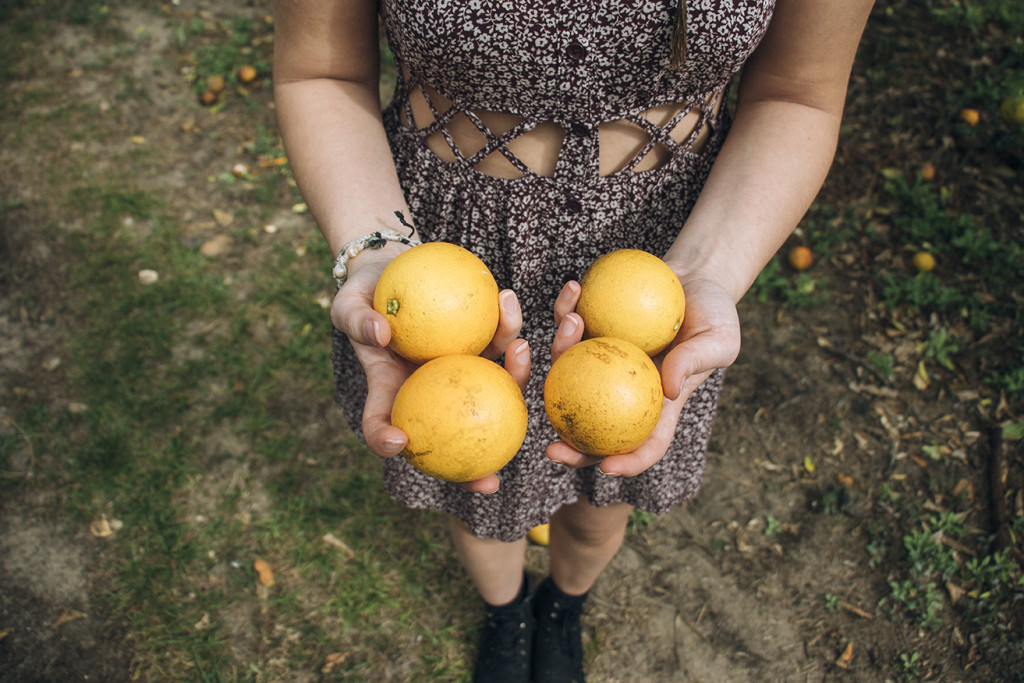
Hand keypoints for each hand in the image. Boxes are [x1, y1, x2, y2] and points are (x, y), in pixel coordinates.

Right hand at [332, 251, 529, 493]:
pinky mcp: (480, 344)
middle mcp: (432, 393)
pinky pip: (499, 340)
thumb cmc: (363, 294)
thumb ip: (359, 320)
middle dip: (474, 470)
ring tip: (518, 345)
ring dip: (514, 371)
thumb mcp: (347, 304)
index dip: (387, 443)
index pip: (383, 427)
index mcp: (393, 392)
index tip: (398, 442)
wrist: (393, 269)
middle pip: (454, 436)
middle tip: (490, 481)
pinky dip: (506, 324)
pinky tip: (508, 300)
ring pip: (493, 386)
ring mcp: (460, 372)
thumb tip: (380, 334)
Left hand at [545, 276, 739, 476]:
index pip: (645, 444)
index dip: (629, 463)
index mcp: (657, 403)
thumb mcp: (719, 339)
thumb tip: (669, 389)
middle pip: (594, 427)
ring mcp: (603, 361)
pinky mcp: (592, 329)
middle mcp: (623, 389)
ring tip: (573, 320)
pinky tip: (574, 288)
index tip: (608, 467)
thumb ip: (694, 362)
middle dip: (570, 446)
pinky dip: (569, 307)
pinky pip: (572, 323)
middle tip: (550, 449)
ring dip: (562, 347)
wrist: (696, 278)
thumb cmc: (714, 314)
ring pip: (570, 368)